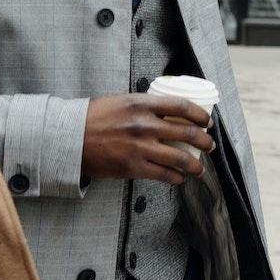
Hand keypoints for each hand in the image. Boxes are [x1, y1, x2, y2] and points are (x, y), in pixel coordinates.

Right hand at [80, 94, 214, 184]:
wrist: (69, 138)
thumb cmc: (94, 117)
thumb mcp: (122, 101)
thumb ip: (145, 106)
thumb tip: (169, 111)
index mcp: (143, 104)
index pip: (182, 107)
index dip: (200, 115)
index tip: (207, 122)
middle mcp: (144, 125)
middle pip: (187, 133)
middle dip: (204, 142)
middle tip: (209, 145)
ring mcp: (140, 147)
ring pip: (180, 159)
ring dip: (195, 165)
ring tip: (200, 168)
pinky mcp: (132, 167)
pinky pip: (163, 175)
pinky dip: (176, 178)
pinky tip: (179, 178)